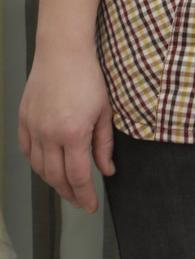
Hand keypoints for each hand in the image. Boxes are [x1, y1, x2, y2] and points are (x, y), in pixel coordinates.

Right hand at [18, 43, 114, 212]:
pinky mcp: (23, 120)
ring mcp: (33, 128)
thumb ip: (104, 144)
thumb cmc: (89, 77)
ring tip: (66, 186)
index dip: (84, 195)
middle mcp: (49, 135)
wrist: (63, 52)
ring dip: (52, 181)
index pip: (77, 176)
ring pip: (39, 167)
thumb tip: (107, 170)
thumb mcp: (105, 111)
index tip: (91, 206)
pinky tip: (47, 166)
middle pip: (56, 177)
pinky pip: (27, 151)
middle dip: (69, 193)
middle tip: (80, 201)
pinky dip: (37, 163)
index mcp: (73, 134)